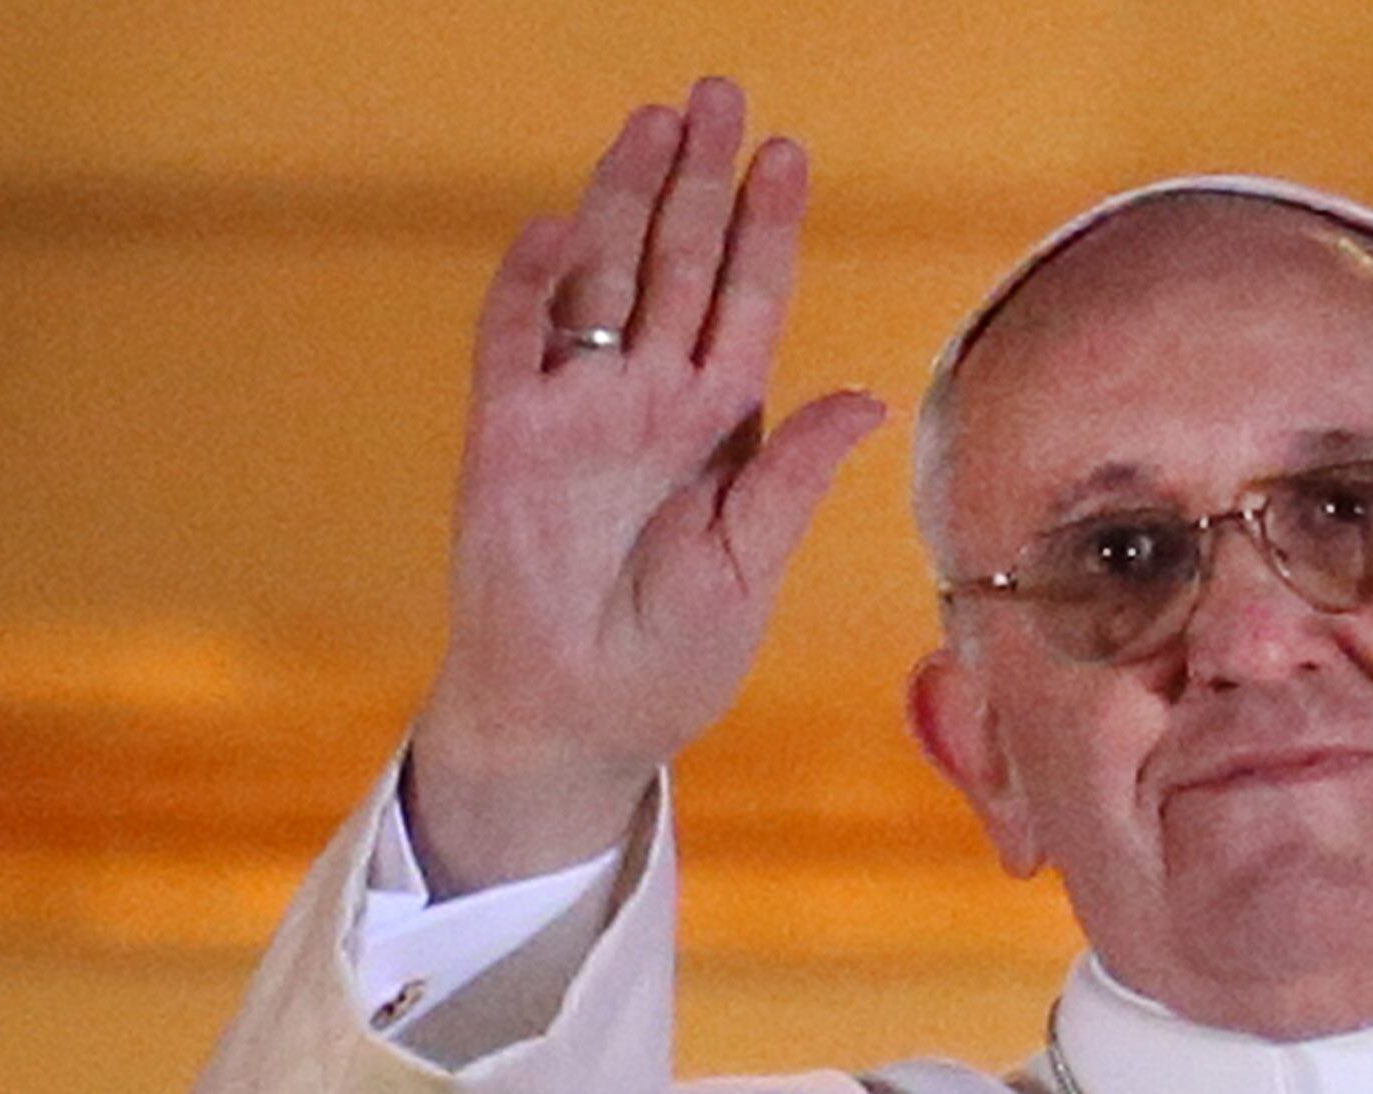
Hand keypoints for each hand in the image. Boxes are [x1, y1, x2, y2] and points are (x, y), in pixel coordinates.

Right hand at [410, 77, 883, 893]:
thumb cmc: (671, 658)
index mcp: (720, 429)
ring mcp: (576, 411)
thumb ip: (793, 477)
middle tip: (721, 93)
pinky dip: (532, 287)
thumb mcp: (750, 568)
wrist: (578, 721)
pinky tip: (557, 227)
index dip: (768, 230)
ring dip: (624, 203)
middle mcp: (651, 402)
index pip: (749, 305)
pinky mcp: (506, 438)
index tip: (788, 155)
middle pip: (680, 267)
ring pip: (603, 281)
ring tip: (653, 122)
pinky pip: (514, 343)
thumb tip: (867, 399)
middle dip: (700, 181)